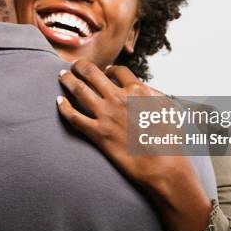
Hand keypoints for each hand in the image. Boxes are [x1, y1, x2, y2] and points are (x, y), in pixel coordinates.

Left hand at [57, 60, 211, 230]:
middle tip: (75, 65)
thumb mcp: (169, 109)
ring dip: (68, 80)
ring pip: (79, 90)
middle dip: (81, 66)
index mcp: (138, 90)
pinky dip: (64, 107)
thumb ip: (154, 94)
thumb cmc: (171, 139)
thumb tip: (145, 88)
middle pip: (92, 73)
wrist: (164, 166)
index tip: (105, 70)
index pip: (118, 71)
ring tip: (62, 75)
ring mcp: (106, 115)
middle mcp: (119, 98)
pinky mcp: (98, 134)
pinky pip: (74, 117)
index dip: (109, 69)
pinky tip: (59, 102)